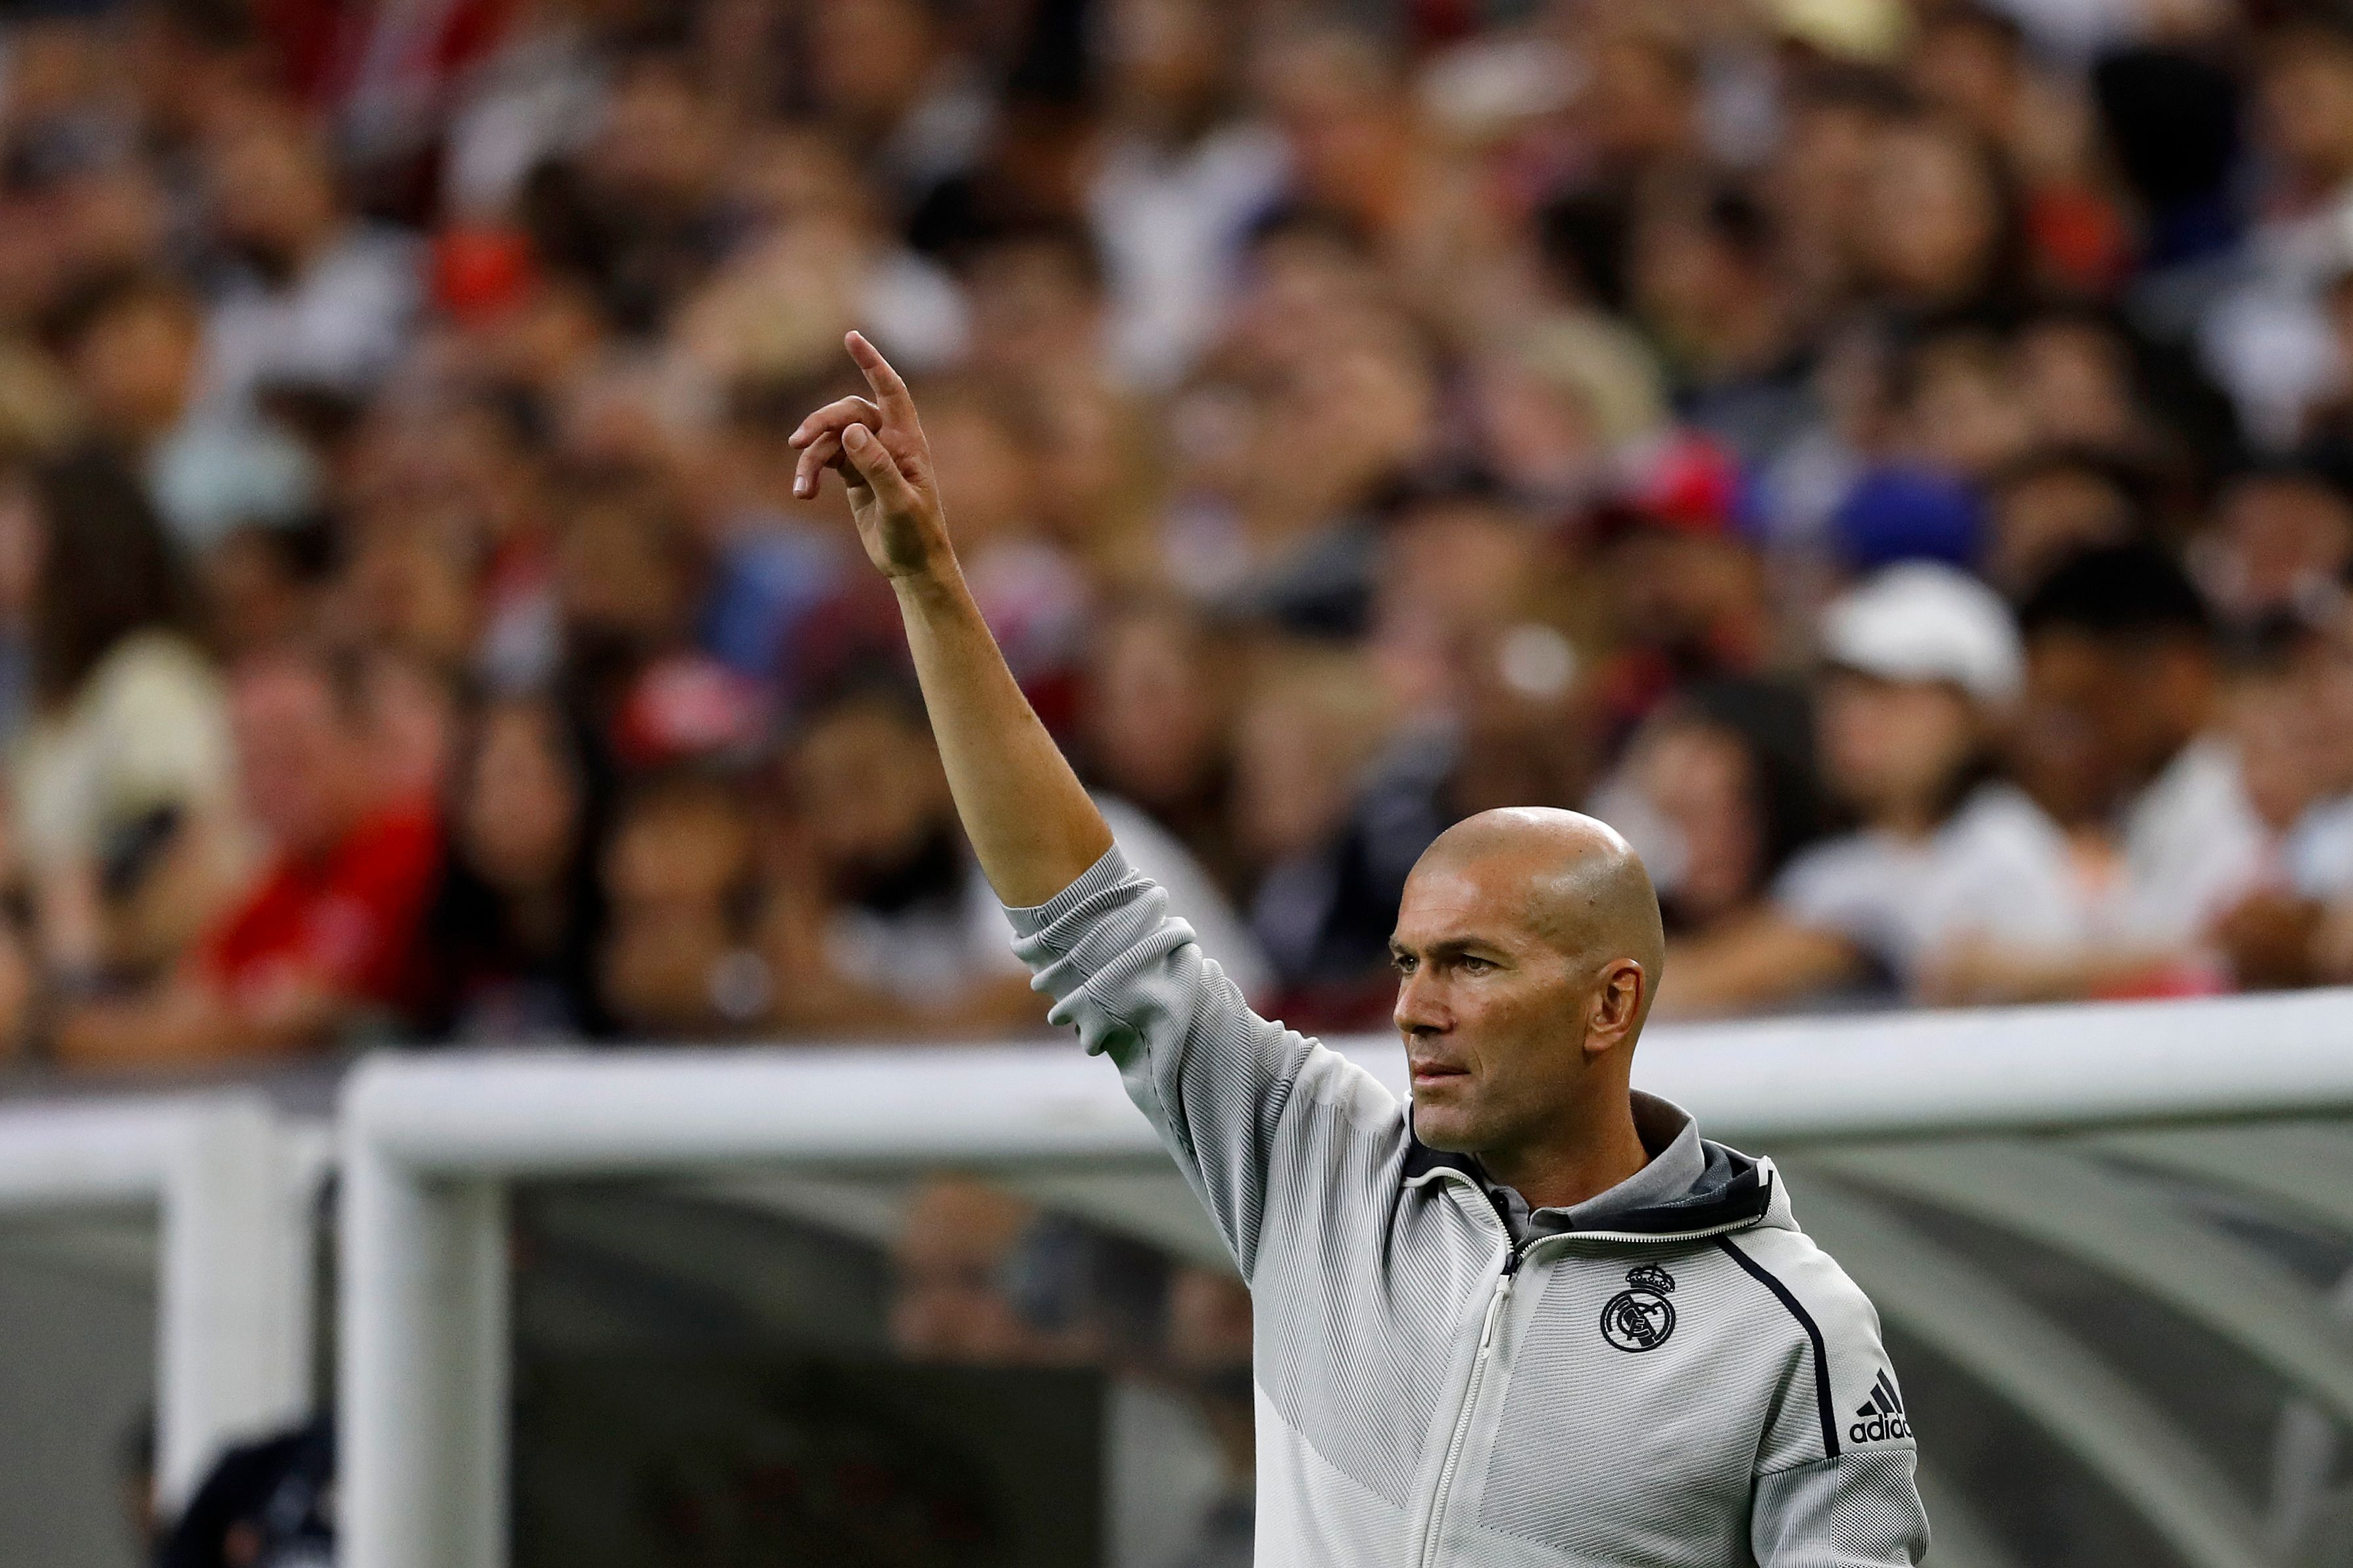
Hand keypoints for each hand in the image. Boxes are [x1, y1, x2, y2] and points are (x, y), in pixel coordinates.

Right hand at [789, 332, 954, 579]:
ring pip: (830, 440)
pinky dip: (810, 473)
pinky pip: (825, 460)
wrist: (914, 566)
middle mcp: (889, 442)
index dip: (873, 363)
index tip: (852, 338)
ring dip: (811, 460)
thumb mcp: (899, 503)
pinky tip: (802, 493)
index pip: (891, 391)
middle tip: (797, 443)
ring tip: (800, 490)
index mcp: (908, 442)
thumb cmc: (916, 535)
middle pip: (848, 413)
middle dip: (821, 423)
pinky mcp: (853, 474)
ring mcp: (869, 456)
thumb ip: (877, 467)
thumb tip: (850, 431)